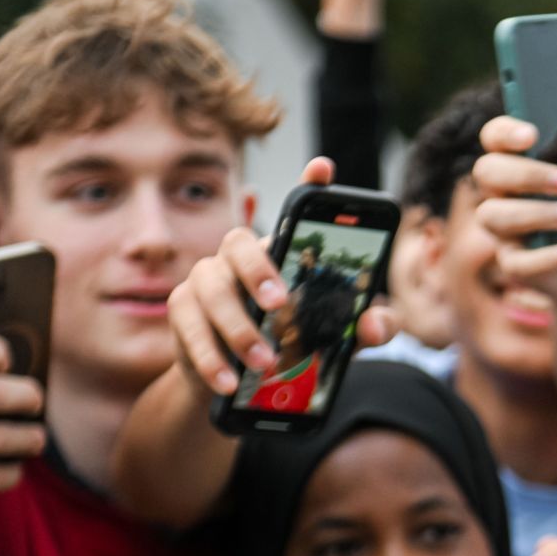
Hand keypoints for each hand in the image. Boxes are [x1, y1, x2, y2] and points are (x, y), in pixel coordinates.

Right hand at [166, 157, 394, 397]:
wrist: (241, 385)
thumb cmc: (294, 346)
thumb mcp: (337, 339)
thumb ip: (364, 328)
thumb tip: (374, 324)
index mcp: (280, 253)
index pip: (295, 210)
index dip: (310, 186)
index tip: (324, 170)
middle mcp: (238, 257)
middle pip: (237, 242)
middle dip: (257, 270)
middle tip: (281, 305)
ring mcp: (204, 280)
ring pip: (209, 288)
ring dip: (237, 328)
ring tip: (264, 362)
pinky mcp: (182, 313)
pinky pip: (189, 328)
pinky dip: (210, 358)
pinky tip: (229, 382)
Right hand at [470, 115, 556, 306]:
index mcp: (520, 154)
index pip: (495, 135)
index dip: (506, 132)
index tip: (532, 135)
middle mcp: (502, 188)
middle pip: (488, 171)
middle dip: (524, 174)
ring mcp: (503, 227)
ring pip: (493, 216)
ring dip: (533, 214)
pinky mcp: (514, 262)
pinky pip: (516, 262)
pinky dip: (547, 258)